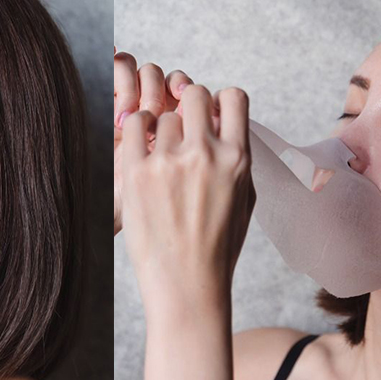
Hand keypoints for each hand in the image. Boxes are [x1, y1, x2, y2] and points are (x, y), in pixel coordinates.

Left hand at [120, 85, 255, 301]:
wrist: (187, 285)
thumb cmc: (217, 247)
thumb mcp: (245, 200)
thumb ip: (237, 159)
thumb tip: (226, 127)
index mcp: (237, 160)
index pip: (234, 97)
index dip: (220, 101)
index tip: (210, 116)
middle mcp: (205, 154)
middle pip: (194, 94)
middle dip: (187, 104)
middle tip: (181, 126)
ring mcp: (169, 162)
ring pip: (163, 116)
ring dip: (161, 129)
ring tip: (161, 157)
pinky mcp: (138, 172)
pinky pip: (135, 126)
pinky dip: (137, 130)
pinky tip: (142, 148)